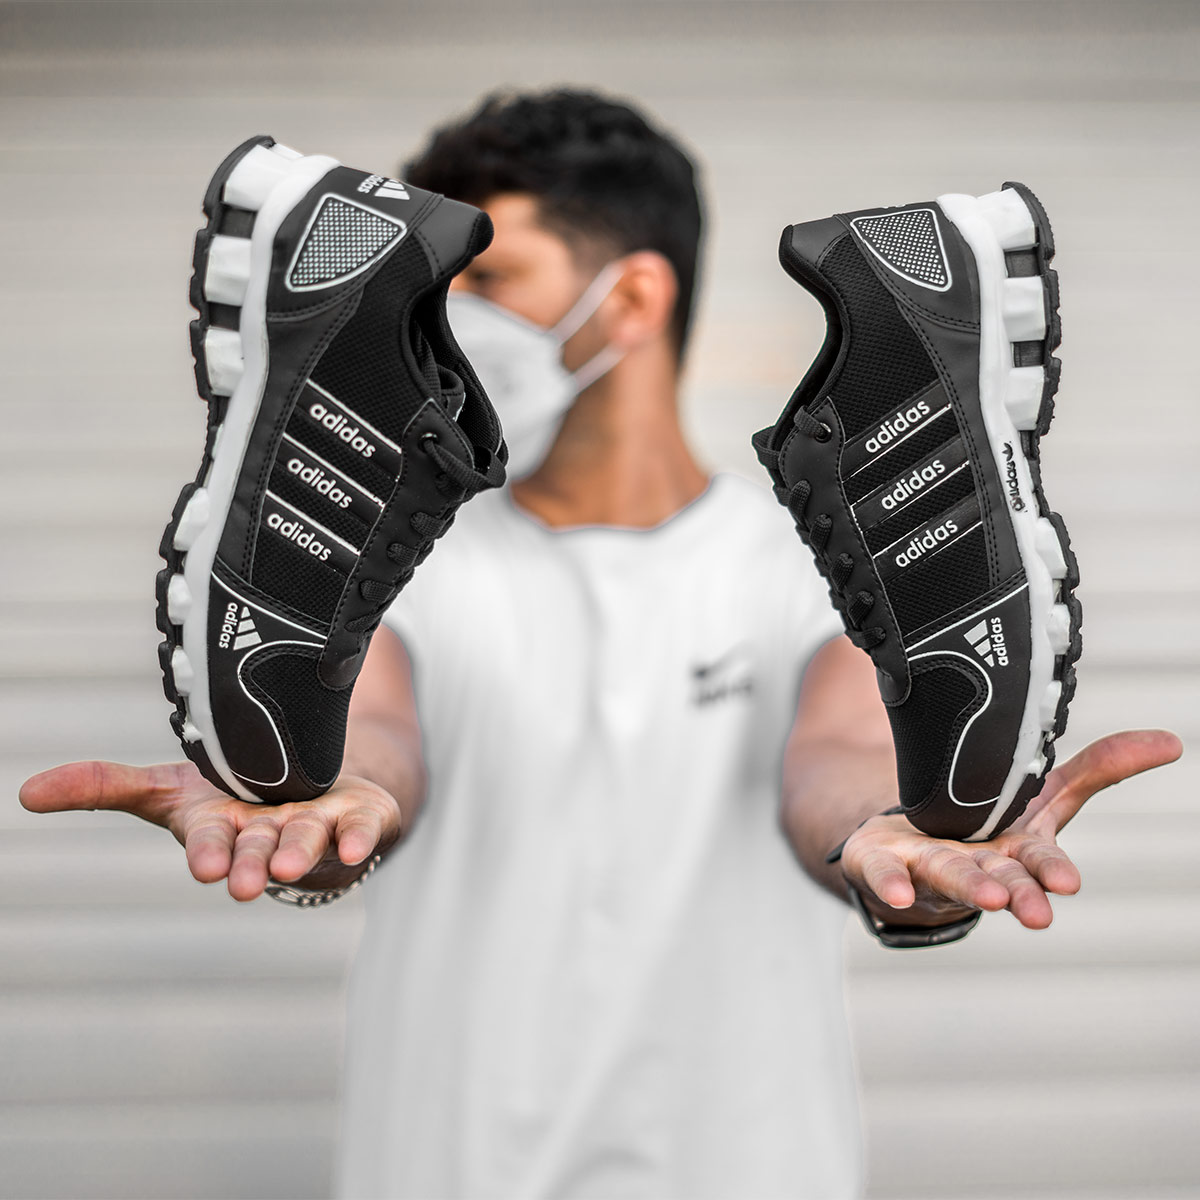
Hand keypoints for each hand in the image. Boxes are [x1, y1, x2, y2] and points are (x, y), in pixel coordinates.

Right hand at [19, 760, 403, 900]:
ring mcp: (317, 829)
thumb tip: (25, 793)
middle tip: (246, 883)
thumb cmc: (236, 796)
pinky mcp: (360, 820)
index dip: (209, 852)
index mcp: (224, 829)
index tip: (206, 868)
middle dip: (251, 865)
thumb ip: (106, 787)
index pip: (212, 842)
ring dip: (300, 854)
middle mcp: (269, 836)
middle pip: (258, 849)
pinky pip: (362, 831)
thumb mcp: (171, 786)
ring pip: (308, 842)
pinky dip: (358, 839)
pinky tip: (355, 847)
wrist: (316, 791)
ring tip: (292, 865)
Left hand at [840, 729, 1182, 929]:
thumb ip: (1099, 769)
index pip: (1038, 861)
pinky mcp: (881, 864)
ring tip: (985, 897)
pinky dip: (889, 883)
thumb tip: (1171, 741)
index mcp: (1013, 851)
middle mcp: (976, 867)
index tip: (1067, 883)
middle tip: (1034, 910)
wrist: (908, 847)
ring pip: (948, 876)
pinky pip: (882, 874)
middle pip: (999, 879)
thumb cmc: (985, 829)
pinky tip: (893, 893)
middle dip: (1016, 894)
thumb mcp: (1041, 795)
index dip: (1051, 871)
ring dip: (967, 887)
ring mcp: (926, 868)